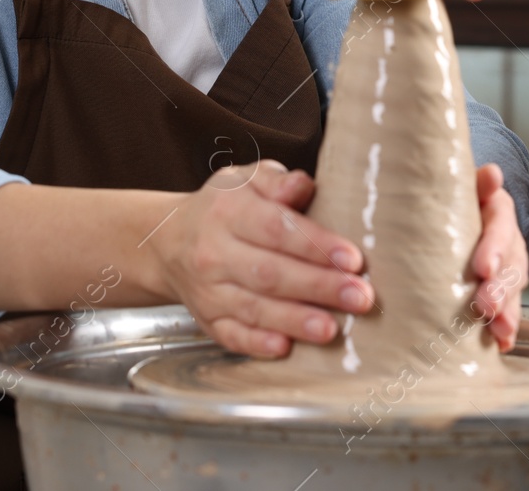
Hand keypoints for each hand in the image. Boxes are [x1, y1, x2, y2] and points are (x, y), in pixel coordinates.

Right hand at [153, 161, 374, 357]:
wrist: (169, 242)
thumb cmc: (224, 208)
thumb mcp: (246, 179)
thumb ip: (277, 181)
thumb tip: (302, 185)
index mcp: (228, 211)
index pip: (276, 228)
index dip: (315, 245)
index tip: (352, 258)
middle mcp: (214, 252)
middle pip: (270, 273)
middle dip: (318, 286)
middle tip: (359, 296)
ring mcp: (208, 290)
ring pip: (254, 308)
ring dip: (295, 321)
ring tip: (332, 329)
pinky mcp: (207, 320)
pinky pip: (231, 335)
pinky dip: (257, 344)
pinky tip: (285, 349)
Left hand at [468, 163, 528, 351]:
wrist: (459, 212)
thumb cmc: (452, 199)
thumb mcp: (459, 184)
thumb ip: (473, 181)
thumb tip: (491, 172)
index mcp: (497, 211)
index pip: (500, 227)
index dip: (494, 248)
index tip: (482, 268)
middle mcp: (508, 241)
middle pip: (511, 264)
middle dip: (500, 288)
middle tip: (486, 307)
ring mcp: (508, 267)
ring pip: (514, 290)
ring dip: (508, 312)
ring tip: (499, 332)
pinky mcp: (502, 290)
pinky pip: (509, 310)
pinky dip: (507, 328)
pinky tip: (501, 345)